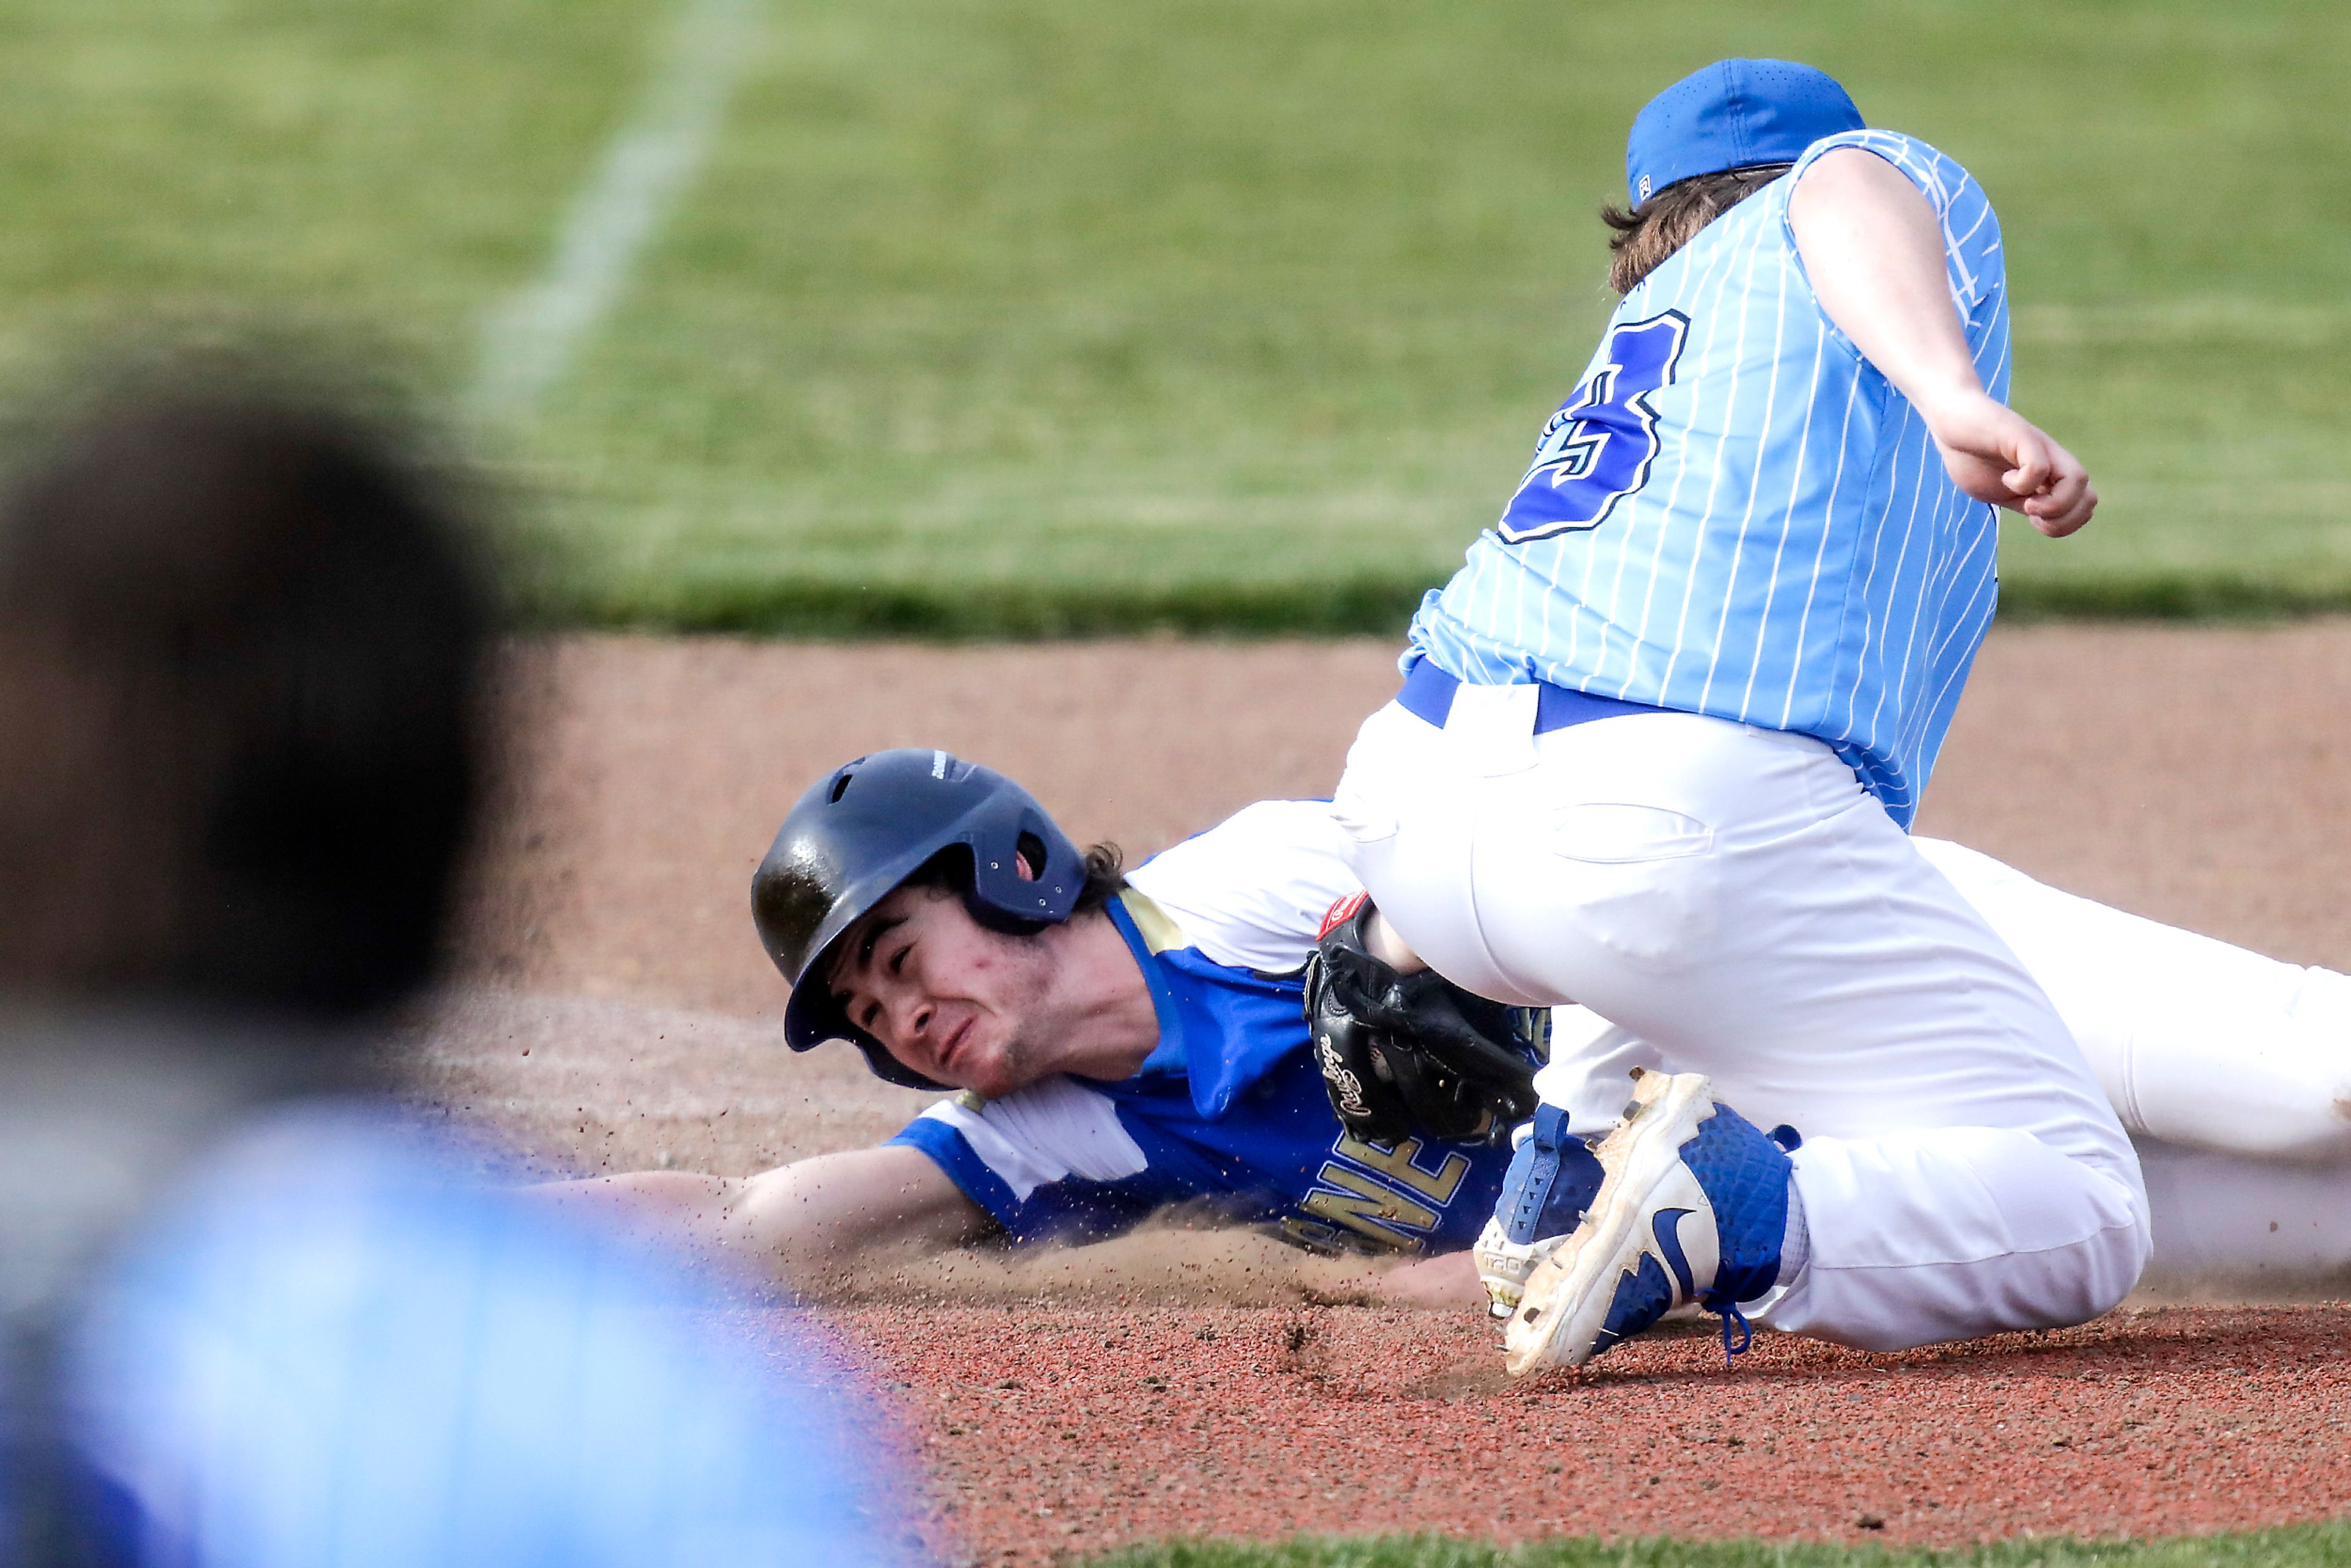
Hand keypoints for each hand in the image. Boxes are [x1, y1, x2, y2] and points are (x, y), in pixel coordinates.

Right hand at [1922, 390, 2096, 537]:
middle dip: (2062, 520)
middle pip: (2089, 498)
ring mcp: (2041, 447)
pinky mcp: (2022, 435)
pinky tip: (2005, 477)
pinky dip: (2022, 482)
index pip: (2084, 507)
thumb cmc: (1968, 453)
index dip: (2063, 525)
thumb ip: (2022, 501)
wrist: (1949, 416)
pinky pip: (2039, 467)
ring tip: (2023, 500)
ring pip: (2078, 480)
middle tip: (2029, 511)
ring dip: (2052, 504)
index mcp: (2049, 478)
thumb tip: (2041, 515)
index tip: (2031, 518)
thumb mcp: (1997, 490)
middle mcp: (2052, 461)